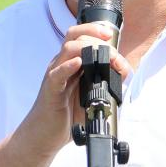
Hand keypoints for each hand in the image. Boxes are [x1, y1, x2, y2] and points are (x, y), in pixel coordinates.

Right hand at [21, 22, 132, 158]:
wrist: (44, 135)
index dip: (96, 31)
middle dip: (96, 38)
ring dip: (87, 49)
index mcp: (71, 63)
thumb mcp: (90, 95)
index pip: (81, 36)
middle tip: (113, 53)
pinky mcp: (50, 90)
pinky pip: (57, 74)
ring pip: (67, 49)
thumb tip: (122, 73)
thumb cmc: (66, 115)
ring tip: (103, 57)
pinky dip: (68, 66)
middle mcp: (62, 64)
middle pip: (75, 36)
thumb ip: (104, 82)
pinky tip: (78, 63)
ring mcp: (54, 75)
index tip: (112, 36)